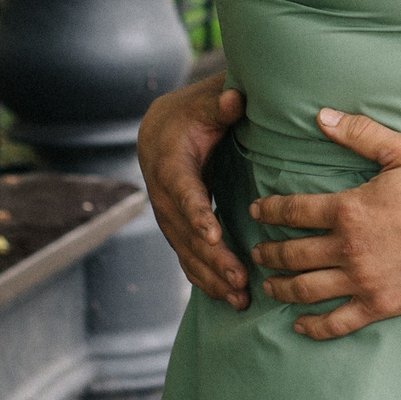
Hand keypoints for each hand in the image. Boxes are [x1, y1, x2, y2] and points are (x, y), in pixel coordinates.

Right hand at [137, 73, 247, 310]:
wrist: (160, 130)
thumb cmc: (193, 114)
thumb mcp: (206, 102)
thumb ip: (221, 104)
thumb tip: (234, 99)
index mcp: (170, 164)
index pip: (183, 192)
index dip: (196, 213)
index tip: (213, 235)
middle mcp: (164, 197)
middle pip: (186, 233)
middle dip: (212, 259)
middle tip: (240, 280)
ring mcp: (168, 217)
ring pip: (186, 253)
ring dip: (211, 278)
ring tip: (240, 300)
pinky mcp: (175, 230)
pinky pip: (188, 258)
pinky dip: (205, 280)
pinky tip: (227, 300)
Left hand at [247, 108, 400, 340]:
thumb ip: (359, 134)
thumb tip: (320, 116)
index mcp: (349, 209)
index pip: (293, 211)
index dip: (268, 210)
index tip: (256, 210)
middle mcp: (348, 248)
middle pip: (291, 254)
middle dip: (268, 252)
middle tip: (258, 251)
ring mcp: (362, 280)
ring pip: (305, 289)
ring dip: (280, 287)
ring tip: (269, 284)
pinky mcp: (380, 304)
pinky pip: (338, 322)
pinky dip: (313, 327)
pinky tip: (298, 324)